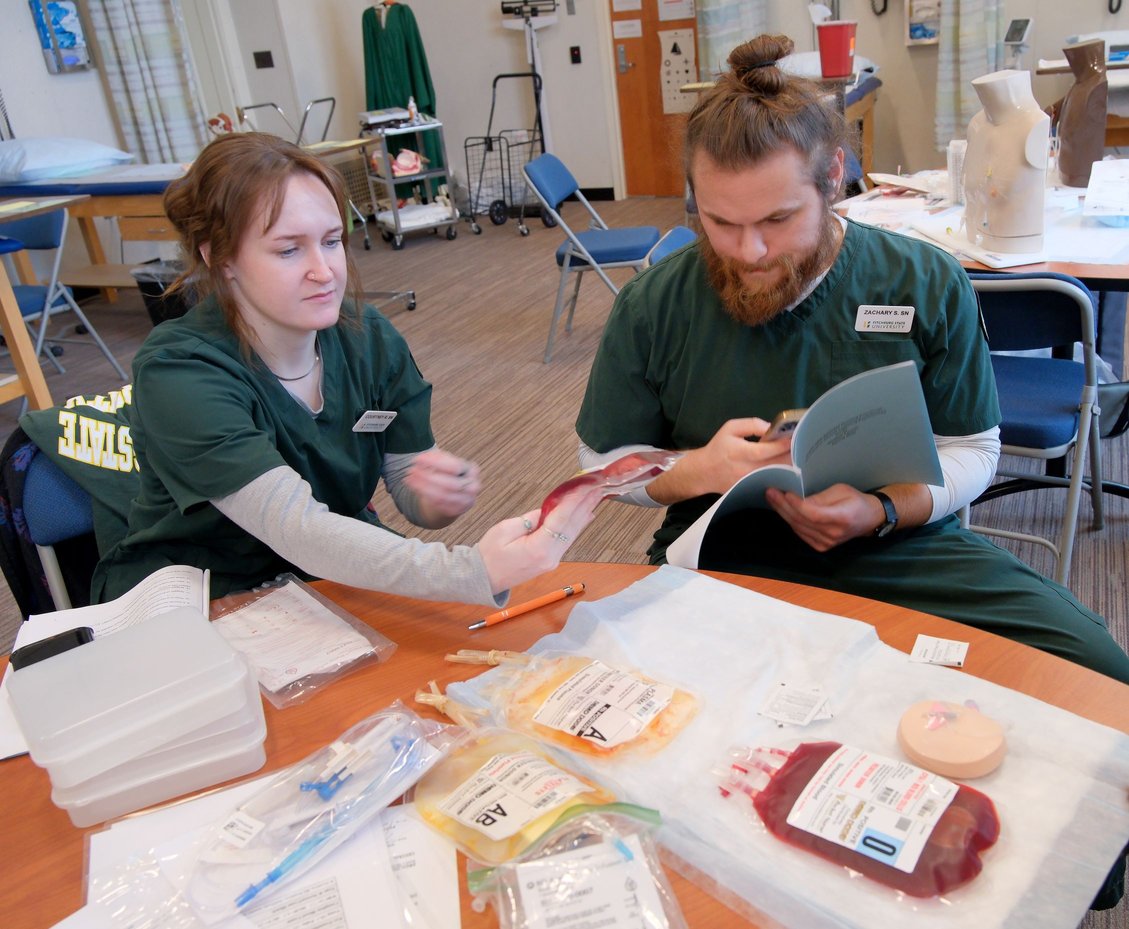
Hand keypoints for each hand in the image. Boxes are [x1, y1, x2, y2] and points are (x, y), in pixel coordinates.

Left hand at [404, 448, 480, 524]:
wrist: (453, 495)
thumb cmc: (448, 475)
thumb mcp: (445, 463)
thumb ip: (436, 459)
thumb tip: (422, 459)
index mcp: (472, 470)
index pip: (454, 467)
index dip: (434, 462)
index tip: (416, 459)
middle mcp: (473, 486)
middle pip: (449, 483)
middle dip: (427, 477)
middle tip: (411, 471)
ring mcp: (466, 501)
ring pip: (443, 496)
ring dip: (423, 487)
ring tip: (409, 479)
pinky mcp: (457, 511)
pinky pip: (440, 505)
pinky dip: (425, 496)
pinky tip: (415, 488)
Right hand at [478, 486, 604, 593]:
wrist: (483, 578)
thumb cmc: (489, 554)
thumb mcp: (504, 530)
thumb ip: (530, 519)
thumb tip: (548, 510)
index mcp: (538, 549)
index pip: (561, 519)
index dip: (574, 500)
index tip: (585, 486)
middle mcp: (550, 557)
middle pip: (572, 526)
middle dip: (585, 503)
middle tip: (597, 486)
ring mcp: (552, 560)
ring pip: (573, 533)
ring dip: (585, 512)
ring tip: (596, 496)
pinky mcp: (551, 560)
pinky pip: (568, 539)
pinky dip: (577, 524)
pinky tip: (587, 514)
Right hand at [648, 417, 792, 503]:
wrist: (704, 471)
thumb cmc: (718, 447)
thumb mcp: (730, 427)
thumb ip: (752, 425)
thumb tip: (771, 428)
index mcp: (740, 452)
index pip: (766, 450)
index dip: (782, 445)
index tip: (795, 437)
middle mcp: (746, 469)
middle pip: (776, 465)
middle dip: (791, 456)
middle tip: (805, 447)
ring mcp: (750, 482)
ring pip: (776, 475)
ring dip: (790, 467)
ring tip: (801, 457)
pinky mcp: (752, 489)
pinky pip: (771, 482)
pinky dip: (782, 476)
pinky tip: (791, 469)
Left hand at [765, 483, 883, 550]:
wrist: (868, 519)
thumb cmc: (856, 501)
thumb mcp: (841, 490)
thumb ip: (821, 497)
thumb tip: (800, 499)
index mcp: (842, 518)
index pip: (813, 514)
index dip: (797, 505)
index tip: (784, 493)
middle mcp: (833, 534)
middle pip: (801, 521)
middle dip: (783, 506)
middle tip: (770, 492)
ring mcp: (826, 543)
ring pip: (798, 527)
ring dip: (783, 512)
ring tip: (772, 498)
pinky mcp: (821, 546)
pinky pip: (800, 533)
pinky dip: (790, 521)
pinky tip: (782, 510)